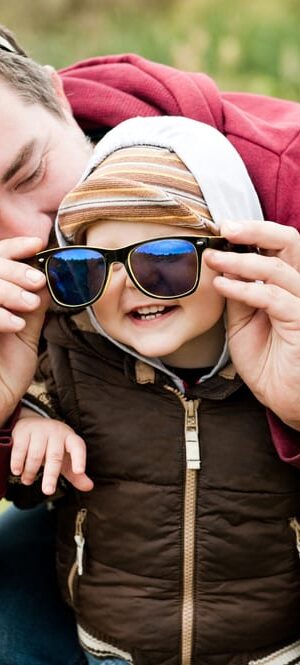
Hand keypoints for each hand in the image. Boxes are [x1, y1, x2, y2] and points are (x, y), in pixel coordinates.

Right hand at [0, 237, 47, 423]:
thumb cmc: (6, 374)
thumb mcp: (25, 336)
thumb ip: (32, 308)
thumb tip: (50, 280)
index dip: (14, 248)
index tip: (37, 244)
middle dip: (13, 269)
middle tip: (37, 281)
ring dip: (7, 290)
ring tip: (29, 304)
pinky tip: (15, 325)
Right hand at [11, 411, 93, 494]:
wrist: (34, 424)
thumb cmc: (54, 447)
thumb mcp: (66, 459)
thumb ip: (76, 474)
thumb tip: (89, 487)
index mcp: (70, 439)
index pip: (78, 447)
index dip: (79, 459)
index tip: (79, 471)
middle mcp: (56, 433)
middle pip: (55, 456)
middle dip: (51, 475)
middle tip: (48, 491)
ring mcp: (40, 430)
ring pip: (36, 455)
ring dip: (31, 471)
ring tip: (27, 481)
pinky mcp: (23, 431)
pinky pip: (20, 449)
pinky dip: (18, 462)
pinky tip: (17, 471)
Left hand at [204, 220, 299, 428]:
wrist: (281, 397)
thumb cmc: (266, 360)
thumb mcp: (242, 320)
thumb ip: (237, 292)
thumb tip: (221, 262)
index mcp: (289, 283)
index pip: (279, 245)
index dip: (253, 231)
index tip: (221, 227)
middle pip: (290, 242)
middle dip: (255, 230)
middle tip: (225, 228)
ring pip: (278, 268)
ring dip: (241, 261)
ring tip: (213, 261)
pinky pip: (273, 298)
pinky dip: (245, 289)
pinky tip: (223, 285)